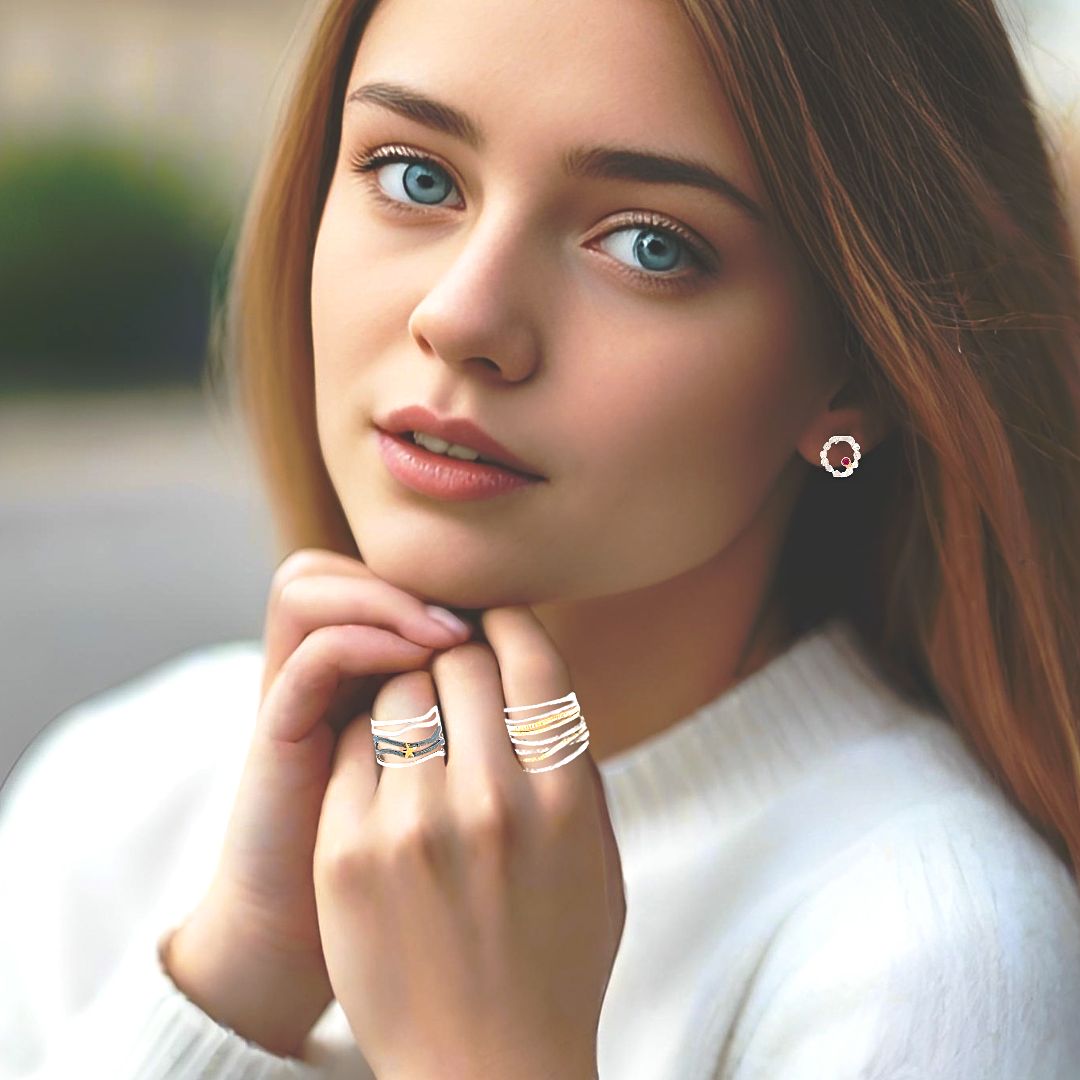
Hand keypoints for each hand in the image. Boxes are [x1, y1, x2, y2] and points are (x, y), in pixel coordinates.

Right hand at [163, 549, 472, 1055]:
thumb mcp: (462, 800)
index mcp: (372, 675)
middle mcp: (327, 672)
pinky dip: (363, 640)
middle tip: (481, 617)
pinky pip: (313, 654)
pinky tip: (416, 661)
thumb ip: (497, 742)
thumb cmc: (404, 877)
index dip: (459, 586)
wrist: (310, 944)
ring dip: (392, 597)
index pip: (402, 580)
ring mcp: (296, 694)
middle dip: (427, 583)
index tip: (514, 614)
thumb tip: (559, 701)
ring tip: (451, 633)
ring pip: (314, 581)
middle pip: (359, 567)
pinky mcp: (276, 732)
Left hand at [312, 606, 624, 1079]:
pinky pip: (352, 746)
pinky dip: (368, 742)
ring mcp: (414, 826)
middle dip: (455, 655)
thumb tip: (536, 675)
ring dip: (410, 693)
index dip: (508, 623)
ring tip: (417, 723)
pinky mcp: (348, 851)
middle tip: (450, 671)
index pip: (532, 657)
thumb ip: (576, 764)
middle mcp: (493, 801)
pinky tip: (383, 772)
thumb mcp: (599, 859)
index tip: (493, 623)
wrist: (484, 1067)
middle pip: (460, 661)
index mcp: (566, 798)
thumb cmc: (555, 959)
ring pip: (400, 692)